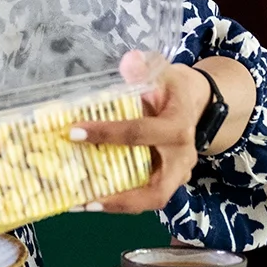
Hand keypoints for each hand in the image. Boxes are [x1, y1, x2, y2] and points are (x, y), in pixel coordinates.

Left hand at [69, 52, 211, 213]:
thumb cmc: (171, 87)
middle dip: (122, 199)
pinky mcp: (166, 182)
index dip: (107, 133)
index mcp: (178, 127)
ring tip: (80, 203)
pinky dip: (118, 199)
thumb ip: (144, 68)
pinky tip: (87, 198)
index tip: (74, 132)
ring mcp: (177, 175)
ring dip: (115, 204)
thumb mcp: (161, 71)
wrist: (193, 102)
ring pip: (149, 199)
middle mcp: (181, 158)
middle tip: (88, 200)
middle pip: (157, 192)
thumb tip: (130, 61)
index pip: (141, 133)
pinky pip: (143, 195)